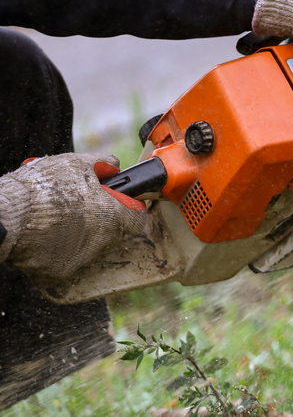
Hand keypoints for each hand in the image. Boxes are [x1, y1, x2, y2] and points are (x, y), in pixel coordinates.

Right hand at [0, 153, 146, 277]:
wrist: (7, 216)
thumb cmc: (44, 188)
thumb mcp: (78, 163)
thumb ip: (104, 164)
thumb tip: (113, 166)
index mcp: (113, 217)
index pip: (137, 218)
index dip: (129, 207)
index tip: (118, 200)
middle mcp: (102, 242)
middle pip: (112, 231)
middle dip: (101, 217)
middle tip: (81, 203)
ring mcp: (81, 259)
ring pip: (89, 244)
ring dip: (80, 231)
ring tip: (58, 215)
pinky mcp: (59, 271)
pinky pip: (66, 256)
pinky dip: (59, 245)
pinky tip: (45, 231)